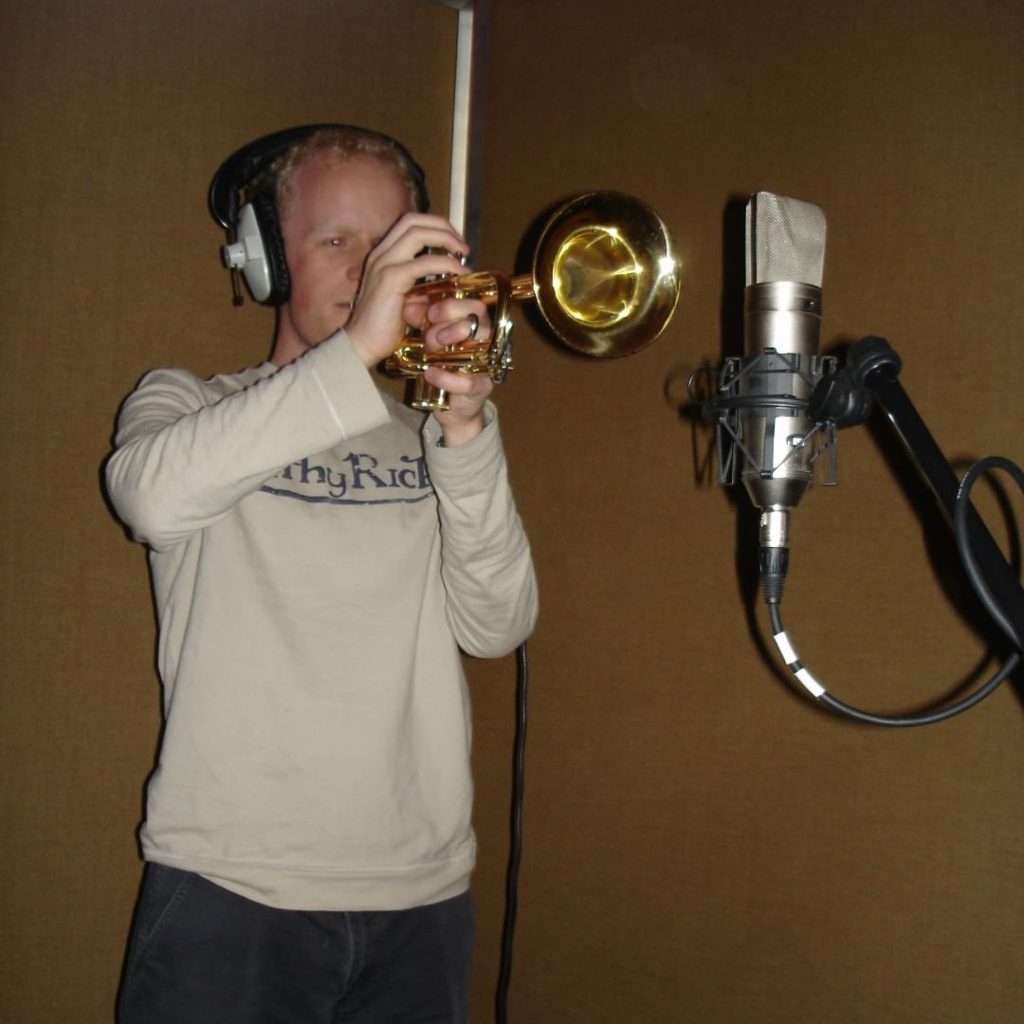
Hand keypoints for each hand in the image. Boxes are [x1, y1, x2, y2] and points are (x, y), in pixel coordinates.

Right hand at [345, 213, 468, 368]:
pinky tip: (458, 274)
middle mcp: (380, 253)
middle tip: (462, 246)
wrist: (361, 344)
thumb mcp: (405, 298)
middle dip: (443, 226)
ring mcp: (383, 264)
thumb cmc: (383, 326)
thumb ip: (421, 284)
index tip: (454, 242)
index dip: (435, 225)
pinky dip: (446, 264)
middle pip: (414, 220)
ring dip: (446, 239)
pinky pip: (424, 262)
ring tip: (463, 255)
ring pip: (418, 233)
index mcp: (382, 254)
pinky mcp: (391, 279)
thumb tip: (446, 280)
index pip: (409, 222)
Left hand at [423, 299, 493, 444]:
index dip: (451, 306)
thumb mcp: (430, 339)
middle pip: (478, 320)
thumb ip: (422, 322)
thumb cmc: (444, 365)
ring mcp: (486, 364)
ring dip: (451, 346)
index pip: (473, 305)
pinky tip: (430, 373)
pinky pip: (468, 382)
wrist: (451, 403)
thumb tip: (409, 307)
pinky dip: (446, 378)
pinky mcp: (482, 388)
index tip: (429, 312)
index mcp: (476, 324)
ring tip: (431, 349)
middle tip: (430, 333)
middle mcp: (485, 341)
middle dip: (450, 321)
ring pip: (479, 347)